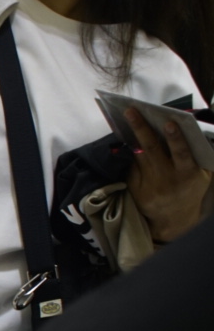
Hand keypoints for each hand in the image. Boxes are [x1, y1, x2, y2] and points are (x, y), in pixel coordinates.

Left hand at [125, 107, 212, 243]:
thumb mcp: (202, 175)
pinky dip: (131, 149)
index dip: (176, 138)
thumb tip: (190, 128)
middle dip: (141, 128)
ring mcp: (148, 184)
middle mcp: (167, 178)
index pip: (181, 153)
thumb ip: (197, 156)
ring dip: (132, 135)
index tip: (169, 123)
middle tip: (131, 111)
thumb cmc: (190, 189)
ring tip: (128, 116)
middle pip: (152, 150)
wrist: (173, 219)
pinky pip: (132, 165)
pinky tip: (128, 135)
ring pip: (138, 155)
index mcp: (187, 173)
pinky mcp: (134, 188)